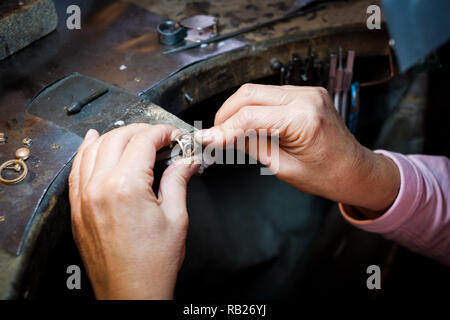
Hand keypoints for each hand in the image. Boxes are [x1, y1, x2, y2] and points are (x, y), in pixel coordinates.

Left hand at [68, 124, 198, 298]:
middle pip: (118, 139)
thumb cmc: (152, 265)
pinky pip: (77, 168)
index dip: (162, 133)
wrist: (131, 294)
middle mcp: (99, 187)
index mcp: (126, 187)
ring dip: (115, 136)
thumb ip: (178, 181)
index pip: (143, 142)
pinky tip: (93, 141)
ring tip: (132, 136)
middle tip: (159, 137)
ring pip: (93, 148)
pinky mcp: (77, 208)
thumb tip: (187, 162)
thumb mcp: (176, 218)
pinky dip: (86, 150)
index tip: (173, 135)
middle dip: (141, 131)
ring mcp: (84, 197)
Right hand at [196, 84, 399, 215]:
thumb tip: (224, 136)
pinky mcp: (306, 93)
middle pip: (249, 94)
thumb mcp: (282, 167)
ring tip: (227, 131)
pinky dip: (253, 107)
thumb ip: (251, 145)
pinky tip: (246, 123)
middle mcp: (306, 98)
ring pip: (257, 91)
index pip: (250, 117)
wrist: (355, 171)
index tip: (205, 138)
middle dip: (226, 114)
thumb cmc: (327, 176)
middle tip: (213, 135)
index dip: (222, 129)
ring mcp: (307, 92)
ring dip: (237, 110)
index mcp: (303, 119)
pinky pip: (270, 94)